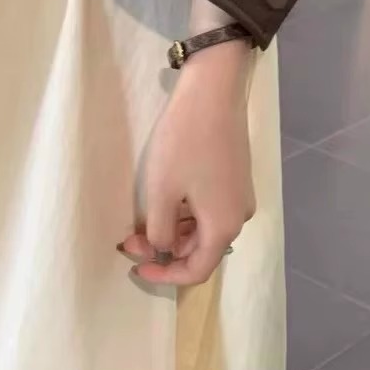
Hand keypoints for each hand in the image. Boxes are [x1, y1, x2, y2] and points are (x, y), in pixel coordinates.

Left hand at [121, 41, 255, 287]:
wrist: (213, 92)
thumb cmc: (184, 143)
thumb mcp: (161, 192)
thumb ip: (159, 231)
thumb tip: (161, 249)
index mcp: (224, 227)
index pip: (196, 271)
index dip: (164, 276)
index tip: (136, 269)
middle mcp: (239, 217)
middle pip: (201, 250)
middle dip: (164, 250)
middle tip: (130, 237)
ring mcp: (239, 197)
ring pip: (204, 230)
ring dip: (173, 231)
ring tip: (142, 219)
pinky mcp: (236, 179)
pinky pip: (210, 210)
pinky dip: (186, 214)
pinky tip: (165, 200)